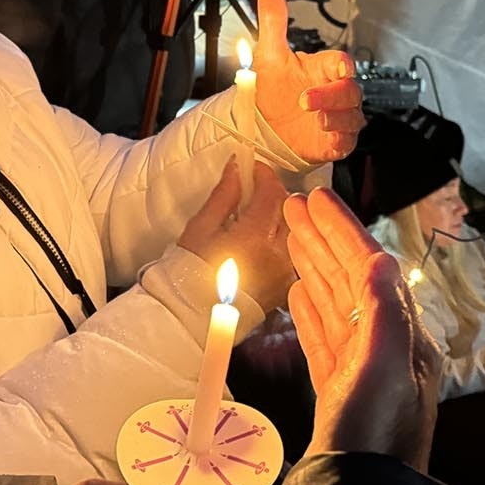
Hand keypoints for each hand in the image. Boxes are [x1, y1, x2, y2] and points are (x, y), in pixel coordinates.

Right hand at [178, 159, 292, 310]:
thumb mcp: (201, 227)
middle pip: (289, 209)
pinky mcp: (284, 287)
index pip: (272, 192)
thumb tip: (237, 168)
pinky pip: (293, 254)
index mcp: (255, 236)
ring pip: (294, 232)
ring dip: (280, 218)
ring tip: (258, 217)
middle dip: (273, 194)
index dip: (264, 174)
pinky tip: (264, 241)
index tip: (252, 168)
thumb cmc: (190, 273)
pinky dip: (283, 241)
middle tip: (253, 190)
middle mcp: (277, 255)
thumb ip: (224, 195)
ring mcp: (284, 273)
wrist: (191, 315)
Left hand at [252, 0, 364, 163]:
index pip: (341, 62)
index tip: (340, 68)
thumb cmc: (272, 90)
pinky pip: (348, 141)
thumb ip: (273, 20)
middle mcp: (334, 92)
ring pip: (353, 116)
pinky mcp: (335, 142)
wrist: (263, 128)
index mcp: (322, 69)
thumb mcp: (269, 55)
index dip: (342, 65)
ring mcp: (337, 117)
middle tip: (305, 100)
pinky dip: (339, 139)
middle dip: (332, 95)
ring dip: (336, 117)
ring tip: (314, 118)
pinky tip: (325, 137)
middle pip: (351, 91)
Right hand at [285, 188, 442, 472]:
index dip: (342, 230)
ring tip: (292, 237)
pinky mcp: (338, 389)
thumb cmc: (376, 432)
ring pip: (334, 304)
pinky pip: (323, 337)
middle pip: (349, 280)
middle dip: (323, 240)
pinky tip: (296, 293)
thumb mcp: (386, 367)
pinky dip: (309, 310)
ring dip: (313, 267)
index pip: (368, 268)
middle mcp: (384, 346)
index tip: (316, 198)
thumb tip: (379, 258)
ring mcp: (360, 368)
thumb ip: (384, 311)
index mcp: (401, 335)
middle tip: (295, 206)